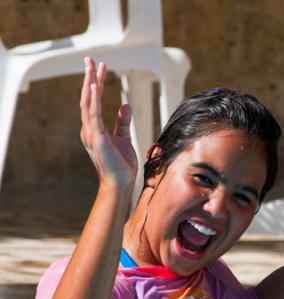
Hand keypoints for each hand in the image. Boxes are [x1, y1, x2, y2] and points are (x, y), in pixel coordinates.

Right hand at [79, 57, 137, 189]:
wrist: (120, 183)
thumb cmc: (121, 164)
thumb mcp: (124, 138)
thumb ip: (122, 122)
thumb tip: (124, 105)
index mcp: (94, 128)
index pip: (94, 101)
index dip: (97, 83)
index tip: (102, 68)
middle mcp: (89, 129)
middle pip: (88, 98)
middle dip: (90, 78)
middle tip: (91, 59)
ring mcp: (91, 133)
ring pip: (88, 104)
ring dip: (90, 84)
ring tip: (92, 67)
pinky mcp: (97, 138)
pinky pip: (93, 116)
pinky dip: (92, 101)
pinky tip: (93, 87)